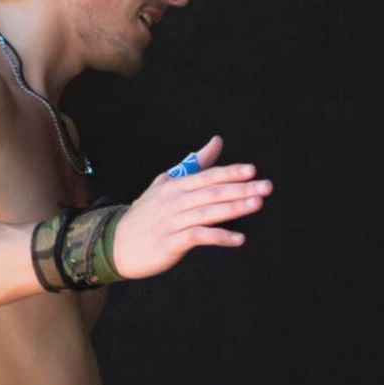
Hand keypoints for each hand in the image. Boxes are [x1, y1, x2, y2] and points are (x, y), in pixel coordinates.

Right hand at [110, 136, 272, 278]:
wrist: (117, 243)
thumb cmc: (147, 213)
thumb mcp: (167, 183)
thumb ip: (194, 164)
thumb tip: (217, 141)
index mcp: (175, 185)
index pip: (207, 175)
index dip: (229, 172)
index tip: (252, 170)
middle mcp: (175, 200)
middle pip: (212, 192)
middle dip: (240, 188)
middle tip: (266, 187)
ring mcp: (172, 221)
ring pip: (208, 212)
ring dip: (234, 208)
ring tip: (257, 204)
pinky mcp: (171, 243)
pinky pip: (199, 237)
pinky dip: (219, 237)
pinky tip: (239, 239)